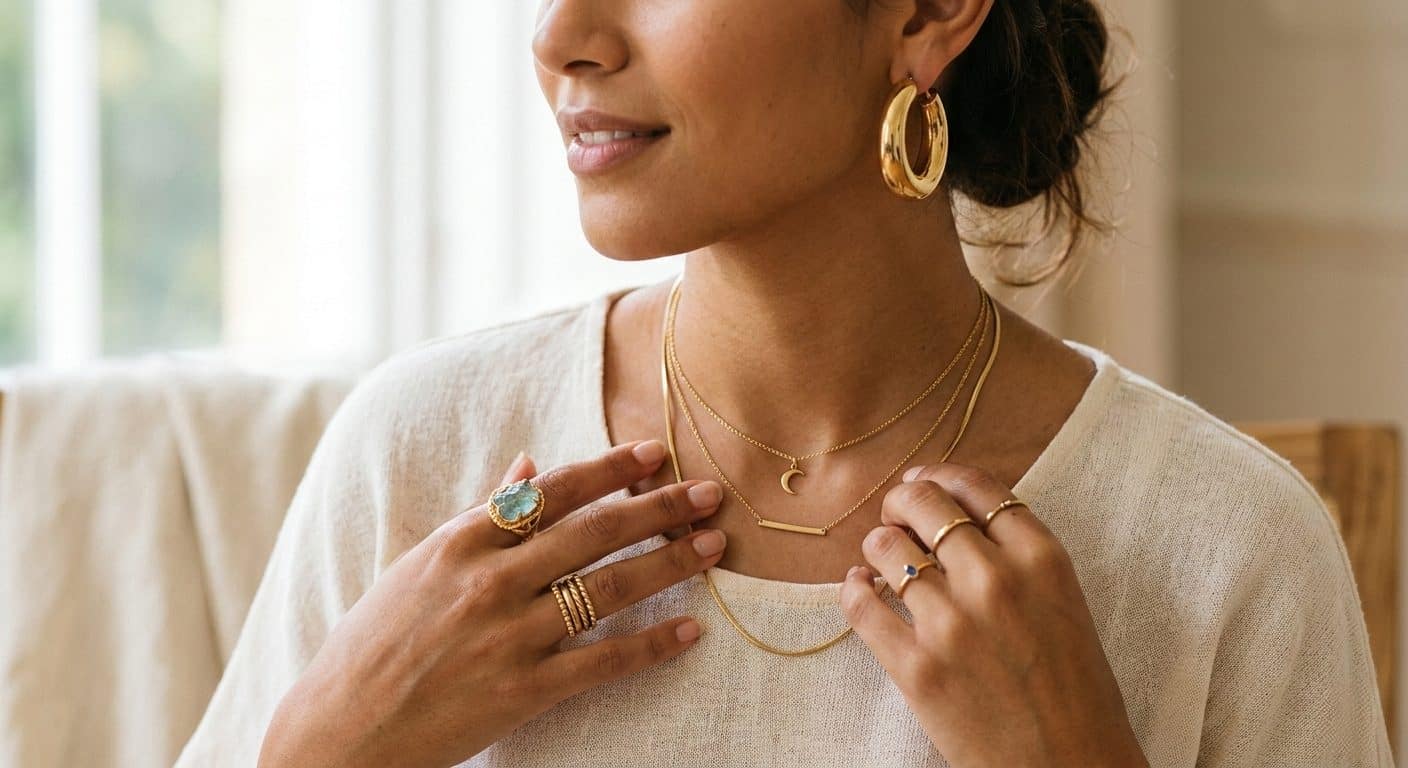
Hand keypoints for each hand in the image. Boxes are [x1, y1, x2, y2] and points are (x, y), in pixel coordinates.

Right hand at [258, 440, 727, 767]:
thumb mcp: (420, 564)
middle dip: (658, 507)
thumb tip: (529, 465)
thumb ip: (482, 514)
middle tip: (709, 492)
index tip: (654, 453)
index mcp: (461, 542)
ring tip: (713, 546)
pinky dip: (651, 645)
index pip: (551, 492)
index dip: (609, 470)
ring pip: (607, 589)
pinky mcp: (522, 692)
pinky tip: (690, 630)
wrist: (342, 728)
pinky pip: (602, 662)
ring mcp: (508, 637)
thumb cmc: (376, 642)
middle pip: (592, 533)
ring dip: (669, 563)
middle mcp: (489, 581)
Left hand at [839, 462, 1146, 767]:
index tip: (923, 482)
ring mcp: (952, 623)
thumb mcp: (1064, 603)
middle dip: (901, 502)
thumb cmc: (1074, 691)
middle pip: (924, 503)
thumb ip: (1019, 556)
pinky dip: (853, 588)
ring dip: (877, 546)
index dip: (939, 476)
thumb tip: (957, 516)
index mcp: (1042, 560)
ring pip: (885, 547)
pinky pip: (860, 603)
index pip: (976, 486)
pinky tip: (860, 587)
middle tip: (897, 515)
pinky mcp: (915, 667)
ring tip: (882, 560)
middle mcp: (995, 580)